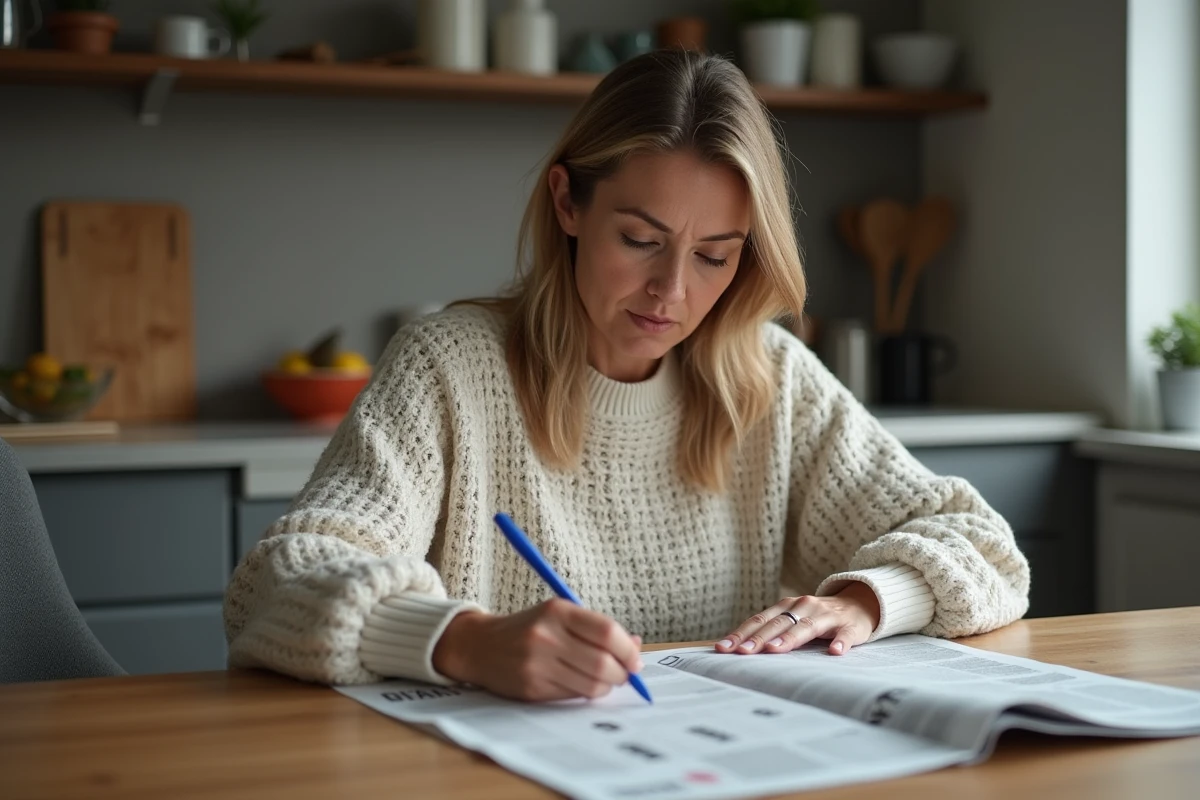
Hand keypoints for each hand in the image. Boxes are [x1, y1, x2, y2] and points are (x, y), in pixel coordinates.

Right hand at [431, 598, 643, 701]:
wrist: (481, 646)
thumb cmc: (530, 628)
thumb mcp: (561, 615)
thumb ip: (597, 628)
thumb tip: (636, 645)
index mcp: (557, 611)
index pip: (606, 631)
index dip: (628, 649)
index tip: (635, 658)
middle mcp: (546, 636)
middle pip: (602, 662)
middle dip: (622, 673)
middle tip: (624, 673)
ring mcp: (537, 664)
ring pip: (591, 684)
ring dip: (607, 686)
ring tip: (605, 679)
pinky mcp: (531, 688)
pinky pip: (572, 696)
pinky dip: (585, 693)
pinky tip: (581, 684)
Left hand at [715, 582, 881, 655]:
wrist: (859, 605)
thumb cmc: (817, 618)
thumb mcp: (792, 620)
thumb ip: (770, 631)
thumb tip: (737, 649)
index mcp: (786, 607)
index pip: (759, 620)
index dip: (740, 634)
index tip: (722, 648)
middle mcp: (804, 607)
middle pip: (778, 623)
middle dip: (758, 638)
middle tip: (742, 653)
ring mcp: (827, 616)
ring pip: (806, 627)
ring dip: (790, 638)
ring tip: (775, 650)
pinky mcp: (849, 626)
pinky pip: (844, 635)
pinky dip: (840, 642)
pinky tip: (834, 652)